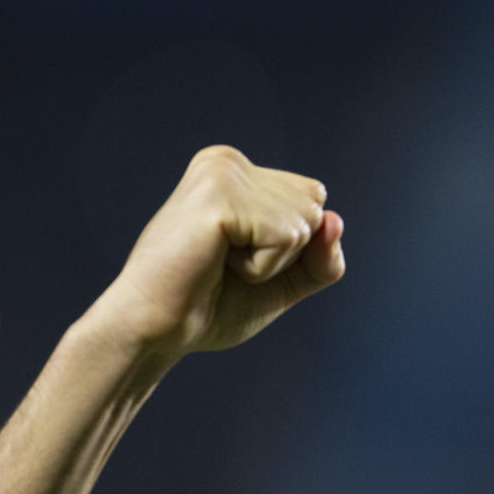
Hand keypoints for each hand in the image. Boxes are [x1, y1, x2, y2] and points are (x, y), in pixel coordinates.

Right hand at [89, 146, 345, 361]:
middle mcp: (227, 161)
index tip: (237, 258)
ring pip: (305, 225)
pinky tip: (217, 264)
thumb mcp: (285, 280)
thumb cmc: (211, 305)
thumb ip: (322, 255)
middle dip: (284, 255)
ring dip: (271, 263)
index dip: (292, 249)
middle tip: (226, 266)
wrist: (157, 331)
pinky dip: (262, 268)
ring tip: (219, 264)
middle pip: (315, 211)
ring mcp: (222, 174)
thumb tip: (336, 220)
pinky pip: (286, 238)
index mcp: (236, 171)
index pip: (315, 201)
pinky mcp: (220, 197)